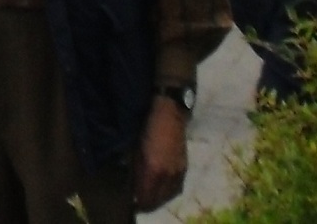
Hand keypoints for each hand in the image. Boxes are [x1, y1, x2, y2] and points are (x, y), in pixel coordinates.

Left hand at [131, 94, 189, 210]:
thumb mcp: (136, 149)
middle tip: (140, 202)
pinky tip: (162, 190)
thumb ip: (136, 170)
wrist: (170, 113)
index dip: (139, 203)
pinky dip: (168, 193)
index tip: (132, 203)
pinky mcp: (184, 168)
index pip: (147, 197)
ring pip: (169, 196)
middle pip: (158, 200)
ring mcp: (178, 172)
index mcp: (154, 169)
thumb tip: (133, 186)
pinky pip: (176, 189)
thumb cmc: (147, 127)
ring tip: (150, 197)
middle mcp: (168, 174)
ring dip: (159, 200)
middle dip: (148, 204)